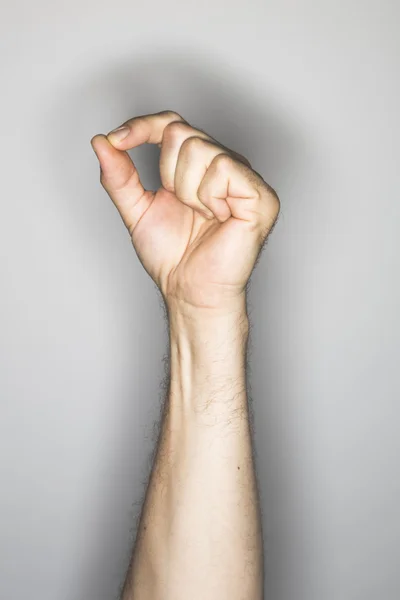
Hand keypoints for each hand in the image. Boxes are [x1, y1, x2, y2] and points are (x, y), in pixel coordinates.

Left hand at [91, 111, 279, 311]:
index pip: (172, 123)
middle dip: (168, 174)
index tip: (117, 140)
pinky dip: (209, 198)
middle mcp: (223, 165)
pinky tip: (218, 217)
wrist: (189, 291)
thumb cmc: (172, 256)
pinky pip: (223, 168)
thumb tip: (100, 142)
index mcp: (198, 166)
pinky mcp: (260, 196)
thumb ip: (119, 176)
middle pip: (182, 131)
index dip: (143, 126)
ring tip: (201, 216)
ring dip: (188, 191)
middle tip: (182, 207)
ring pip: (200, 148)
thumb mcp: (136, 210)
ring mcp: (244, 178)